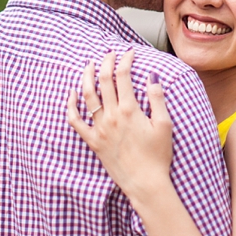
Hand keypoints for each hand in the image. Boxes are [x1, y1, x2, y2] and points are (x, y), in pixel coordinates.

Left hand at [65, 51, 174, 200]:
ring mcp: (99, 128)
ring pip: (87, 96)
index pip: (123, 76)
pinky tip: (71, 94)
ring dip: (86, 77)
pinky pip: (75, 120)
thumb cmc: (158, 155)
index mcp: (130, 110)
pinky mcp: (92, 141)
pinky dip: (71, 105)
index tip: (130, 53)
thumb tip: (152, 77)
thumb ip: (157, 98)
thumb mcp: (165, 125)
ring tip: (89, 65)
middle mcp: (111, 116)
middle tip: (110, 54)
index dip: (126, 60)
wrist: (144, 182)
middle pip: (103, 81)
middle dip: (106, 62)